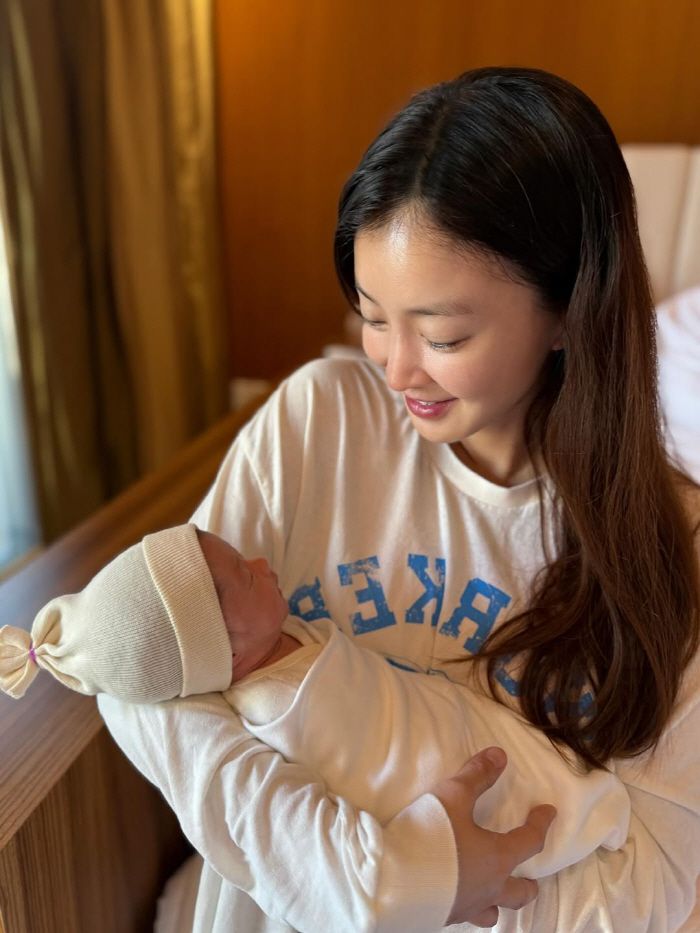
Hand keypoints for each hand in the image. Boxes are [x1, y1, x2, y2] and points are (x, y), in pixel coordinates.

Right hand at [431, 746, 556, 927]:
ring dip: (498, 902)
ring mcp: (467, 907)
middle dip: (529, 884)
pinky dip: (470, 905)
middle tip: (532, 878)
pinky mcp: (444, 916)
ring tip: (493, 893)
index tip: (549, 812)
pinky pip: (467, 915)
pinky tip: (459, 896)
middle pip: (520, 893)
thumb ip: (477, 775)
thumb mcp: (453, 797)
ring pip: (494, 912)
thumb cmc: (431, 836)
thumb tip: (500, 755)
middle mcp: (489, 889)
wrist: (393, 880)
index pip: (530, 841)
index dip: (541, 823)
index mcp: (497, 859)